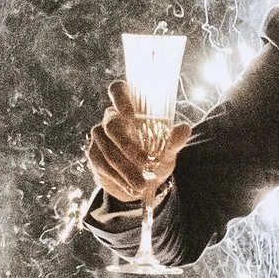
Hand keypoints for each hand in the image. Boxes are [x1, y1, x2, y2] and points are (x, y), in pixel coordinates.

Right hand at [84, 83, 192, 205]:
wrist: (142, 180)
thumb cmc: (156, 157)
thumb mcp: (167, 150)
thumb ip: (174, 140)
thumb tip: (185, 129)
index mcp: (130, 107)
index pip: (118, 90)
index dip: (120, 98)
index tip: (130, 114)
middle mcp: (111, 117)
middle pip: (112, 126)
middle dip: (128, 147)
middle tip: (146, 162)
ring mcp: (99, 135)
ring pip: (107, 149)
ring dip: (125, 169)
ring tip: (142, 184)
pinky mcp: (93, 153)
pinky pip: (102, 164)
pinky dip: (118, 177)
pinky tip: (130, 187)